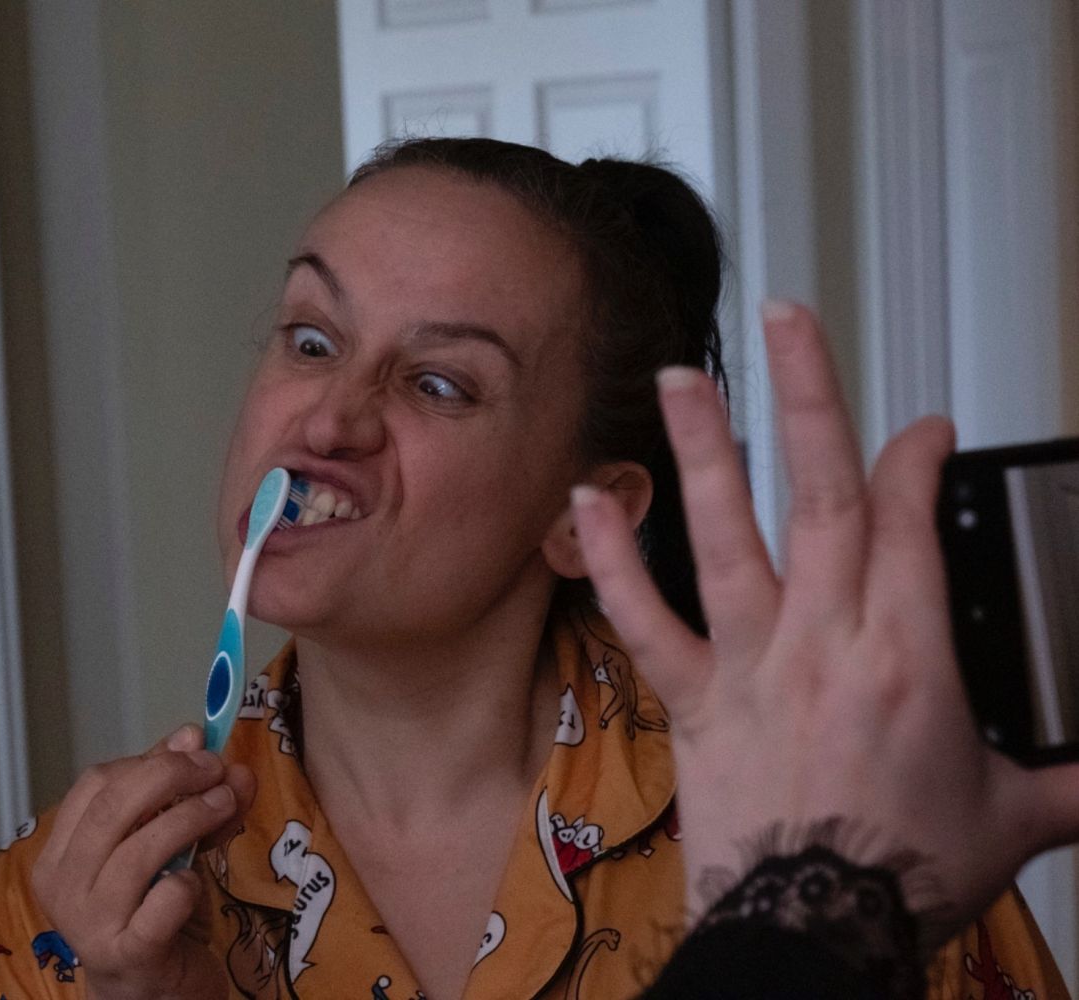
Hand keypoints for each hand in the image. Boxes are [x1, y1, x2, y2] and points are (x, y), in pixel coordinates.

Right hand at [31, 724, 255, 999]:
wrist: (153, 995)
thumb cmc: (152, 914)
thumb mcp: (166, 846)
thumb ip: (178, 795)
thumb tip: (198, 736)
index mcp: (60, 852)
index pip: (95, 784)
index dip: (151, 759)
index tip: (199, 749)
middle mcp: (63, 886)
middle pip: (113, 808)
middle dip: (173, 777)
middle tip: (217, 770)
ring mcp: (90, 923)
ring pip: (138, 851)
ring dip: (191, 817)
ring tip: (226, 805)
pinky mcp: (128, 954)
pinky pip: (161, 902)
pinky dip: (185, 883)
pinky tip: (195, 883)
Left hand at [570, 302, 1078, 949]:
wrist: (812, 928)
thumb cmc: (900, 874)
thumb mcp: (1014, 819)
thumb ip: (1068, 778)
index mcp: (909, 655)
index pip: (913, 521)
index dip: (918, 456)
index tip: (923, 425)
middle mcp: (824, 638)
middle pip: (822, 493)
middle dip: (807, 397)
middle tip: (782, 318)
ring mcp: (750, 661)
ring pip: (726, 534)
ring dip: (702, 449)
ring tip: (680, 377)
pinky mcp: (694, 697)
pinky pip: (646, 619)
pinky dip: (614, 560)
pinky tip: (588, 500)